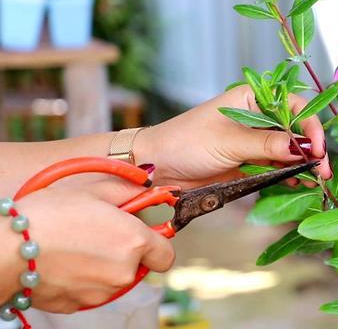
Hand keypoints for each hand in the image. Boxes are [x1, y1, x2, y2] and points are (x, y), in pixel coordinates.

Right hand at [2, 186, 174, 312]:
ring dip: (100, 267)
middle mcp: (122, 271)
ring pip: (111, 281)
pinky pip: (86, 292)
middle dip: (124, 254)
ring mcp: (99, 292)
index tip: (142, 237)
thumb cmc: (47, 215)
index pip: (165, 255)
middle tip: (99, 236)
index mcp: (134, 242)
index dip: (155, 245)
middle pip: (137, 267)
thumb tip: (146, 188)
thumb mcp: (92, 191)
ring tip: (74, 247)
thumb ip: (127, 191)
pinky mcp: (75, 305)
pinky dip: (79, 281)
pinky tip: (61, 263)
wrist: (6, 247)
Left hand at [136, 86, 330, 188]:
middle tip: (322, 170)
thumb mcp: (230, 142)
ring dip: (304, 165)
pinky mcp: (251, 162)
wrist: (157, 168)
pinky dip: (290, 175)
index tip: (316, 147)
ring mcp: (255, 141)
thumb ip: (267, 145)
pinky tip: (298, 184)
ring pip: (290, 151)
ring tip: (315, 181)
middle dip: (311, 149)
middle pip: (296, 130)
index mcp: (253, 99)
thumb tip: (301, 148)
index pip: (294, 106)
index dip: (309, 126)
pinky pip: (278, 167)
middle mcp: (258, 117)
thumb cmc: (186, 142)